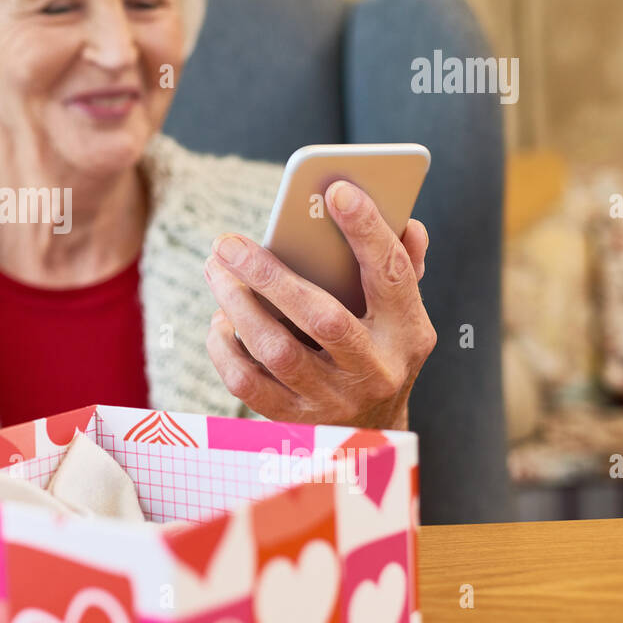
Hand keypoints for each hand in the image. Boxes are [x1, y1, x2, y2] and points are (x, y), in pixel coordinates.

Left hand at [203, 180, 435, 430]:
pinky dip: (225, 347)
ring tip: (215, 270)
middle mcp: (375, 370)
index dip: (367, 231)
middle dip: (269, 275)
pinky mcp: (294, 420)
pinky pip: (246, 383)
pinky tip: (220, 320)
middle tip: (227, 242)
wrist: (369, 432)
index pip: (391, 276)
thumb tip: (407, 222)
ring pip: (276, 350)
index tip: (337, 190)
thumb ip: (401, 266)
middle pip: (322, 317)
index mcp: (407, 333)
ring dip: (238, 305)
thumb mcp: (401, 314)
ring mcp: (333, 400)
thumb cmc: (377, 349)